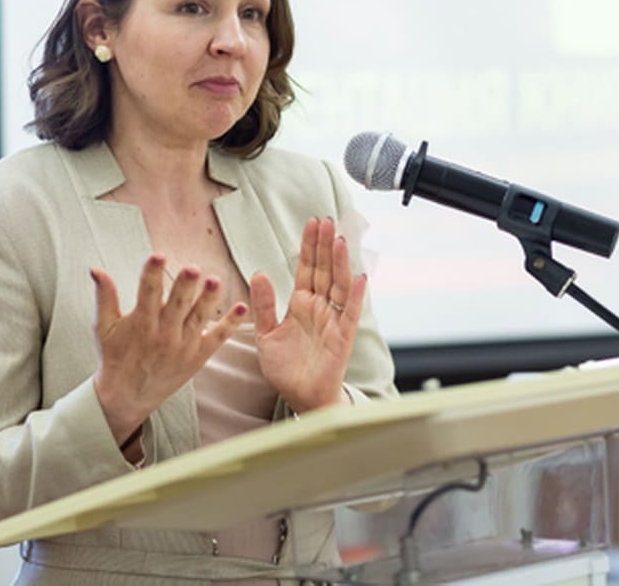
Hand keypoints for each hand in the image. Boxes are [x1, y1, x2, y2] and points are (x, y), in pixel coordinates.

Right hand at [91, 255, 243, 445]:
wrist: (127, 395)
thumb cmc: (115, 357)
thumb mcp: (104, 327)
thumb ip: (104, 296)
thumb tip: (95, 269)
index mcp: (140, 324)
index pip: (146, 294)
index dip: (151, 274)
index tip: (157, 256)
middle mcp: (163, 335)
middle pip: (176, 305)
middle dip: (184, 287)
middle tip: (192, 269)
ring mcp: (183, 346)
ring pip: (198, 319)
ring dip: (208, 300)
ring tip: (215, 281)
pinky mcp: (198, 356)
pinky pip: (217, 338)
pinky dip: (230, 324)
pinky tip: (242, 307)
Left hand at [250, 217, 366, 412]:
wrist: (299, 398)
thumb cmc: (286, 369)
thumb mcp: (266, 334)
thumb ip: (264, 304)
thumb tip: (259, 273)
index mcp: (300, 304)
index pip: (306, 268)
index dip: (309, 247)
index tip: (311, 224)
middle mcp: (318, 308)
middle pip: (324, 270)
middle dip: (325, 246)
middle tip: (327, 221)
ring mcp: (332, 321)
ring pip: (338, 285)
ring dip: (339, 263)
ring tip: (339, 240)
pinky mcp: (342, 337)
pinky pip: (350, 313)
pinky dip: (354, 296)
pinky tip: (359, 277)